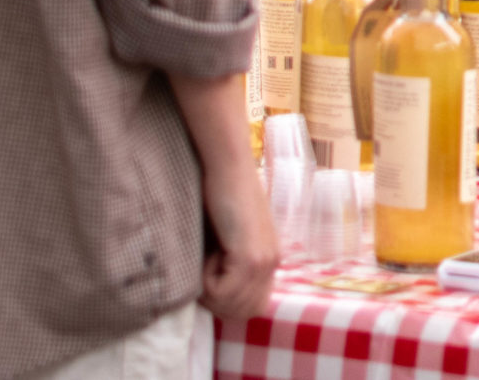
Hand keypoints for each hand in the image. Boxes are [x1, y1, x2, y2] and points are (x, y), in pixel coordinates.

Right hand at [168, 71, 275, 321]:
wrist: (225, 166)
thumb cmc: (216, 196)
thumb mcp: (226, 237)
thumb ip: (226, 263)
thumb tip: (207, 295)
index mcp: (269, 259)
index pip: (252, 308)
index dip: (226, 301)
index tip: (210, 274)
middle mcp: (272, 262)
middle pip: (243, 312)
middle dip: (217, 300)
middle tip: (205, 268)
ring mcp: (265, 260)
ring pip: (230, 306)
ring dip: (209, 290)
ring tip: (207, 257)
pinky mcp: (250, 256)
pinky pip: (220, 291)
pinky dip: (206, 278)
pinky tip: (210, 249)